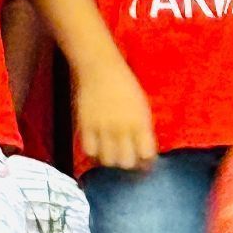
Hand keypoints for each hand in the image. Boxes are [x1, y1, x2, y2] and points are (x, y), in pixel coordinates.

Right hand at [75, 54, 156, 170]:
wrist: (100, 69)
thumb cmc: (125, 85)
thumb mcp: (141, 106)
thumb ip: (143, 129)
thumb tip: (144, 151)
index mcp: (140, 122)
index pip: (147, 154)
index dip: (146, 161)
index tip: (144, 162)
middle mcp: (123, 128)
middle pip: (127, 161)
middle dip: (129, 164)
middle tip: (127, 159)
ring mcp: (103, 128)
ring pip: (108, 160)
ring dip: (111, 161)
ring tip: (112, 155)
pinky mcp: (85, 126)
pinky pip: (89, 151)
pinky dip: (94, 154)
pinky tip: (98, 149)